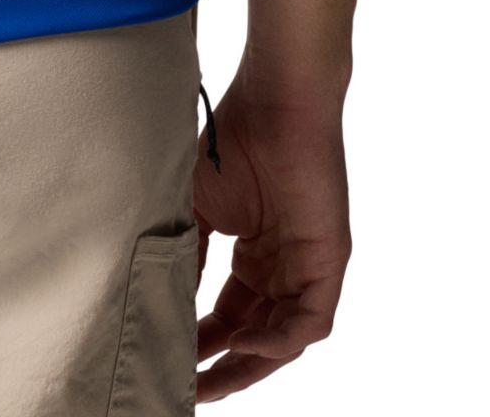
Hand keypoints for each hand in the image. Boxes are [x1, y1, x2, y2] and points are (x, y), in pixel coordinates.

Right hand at [193, 79, 350, 400]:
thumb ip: (186, 253)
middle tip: (189, 388)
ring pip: (282, 338)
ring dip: (248, 364)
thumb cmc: (233, 140)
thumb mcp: (195, 207)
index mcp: (252, 253)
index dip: (200, 341)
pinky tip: (245, 346)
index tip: (169, 359)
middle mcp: (282, 266)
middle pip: (255, 336)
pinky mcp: (328, 262)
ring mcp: (307, 267)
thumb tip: (161, 298)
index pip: (229, 314)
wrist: (274, 102)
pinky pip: (309, 322)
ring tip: (210, 379)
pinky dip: (279, 342)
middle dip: (222, 366)